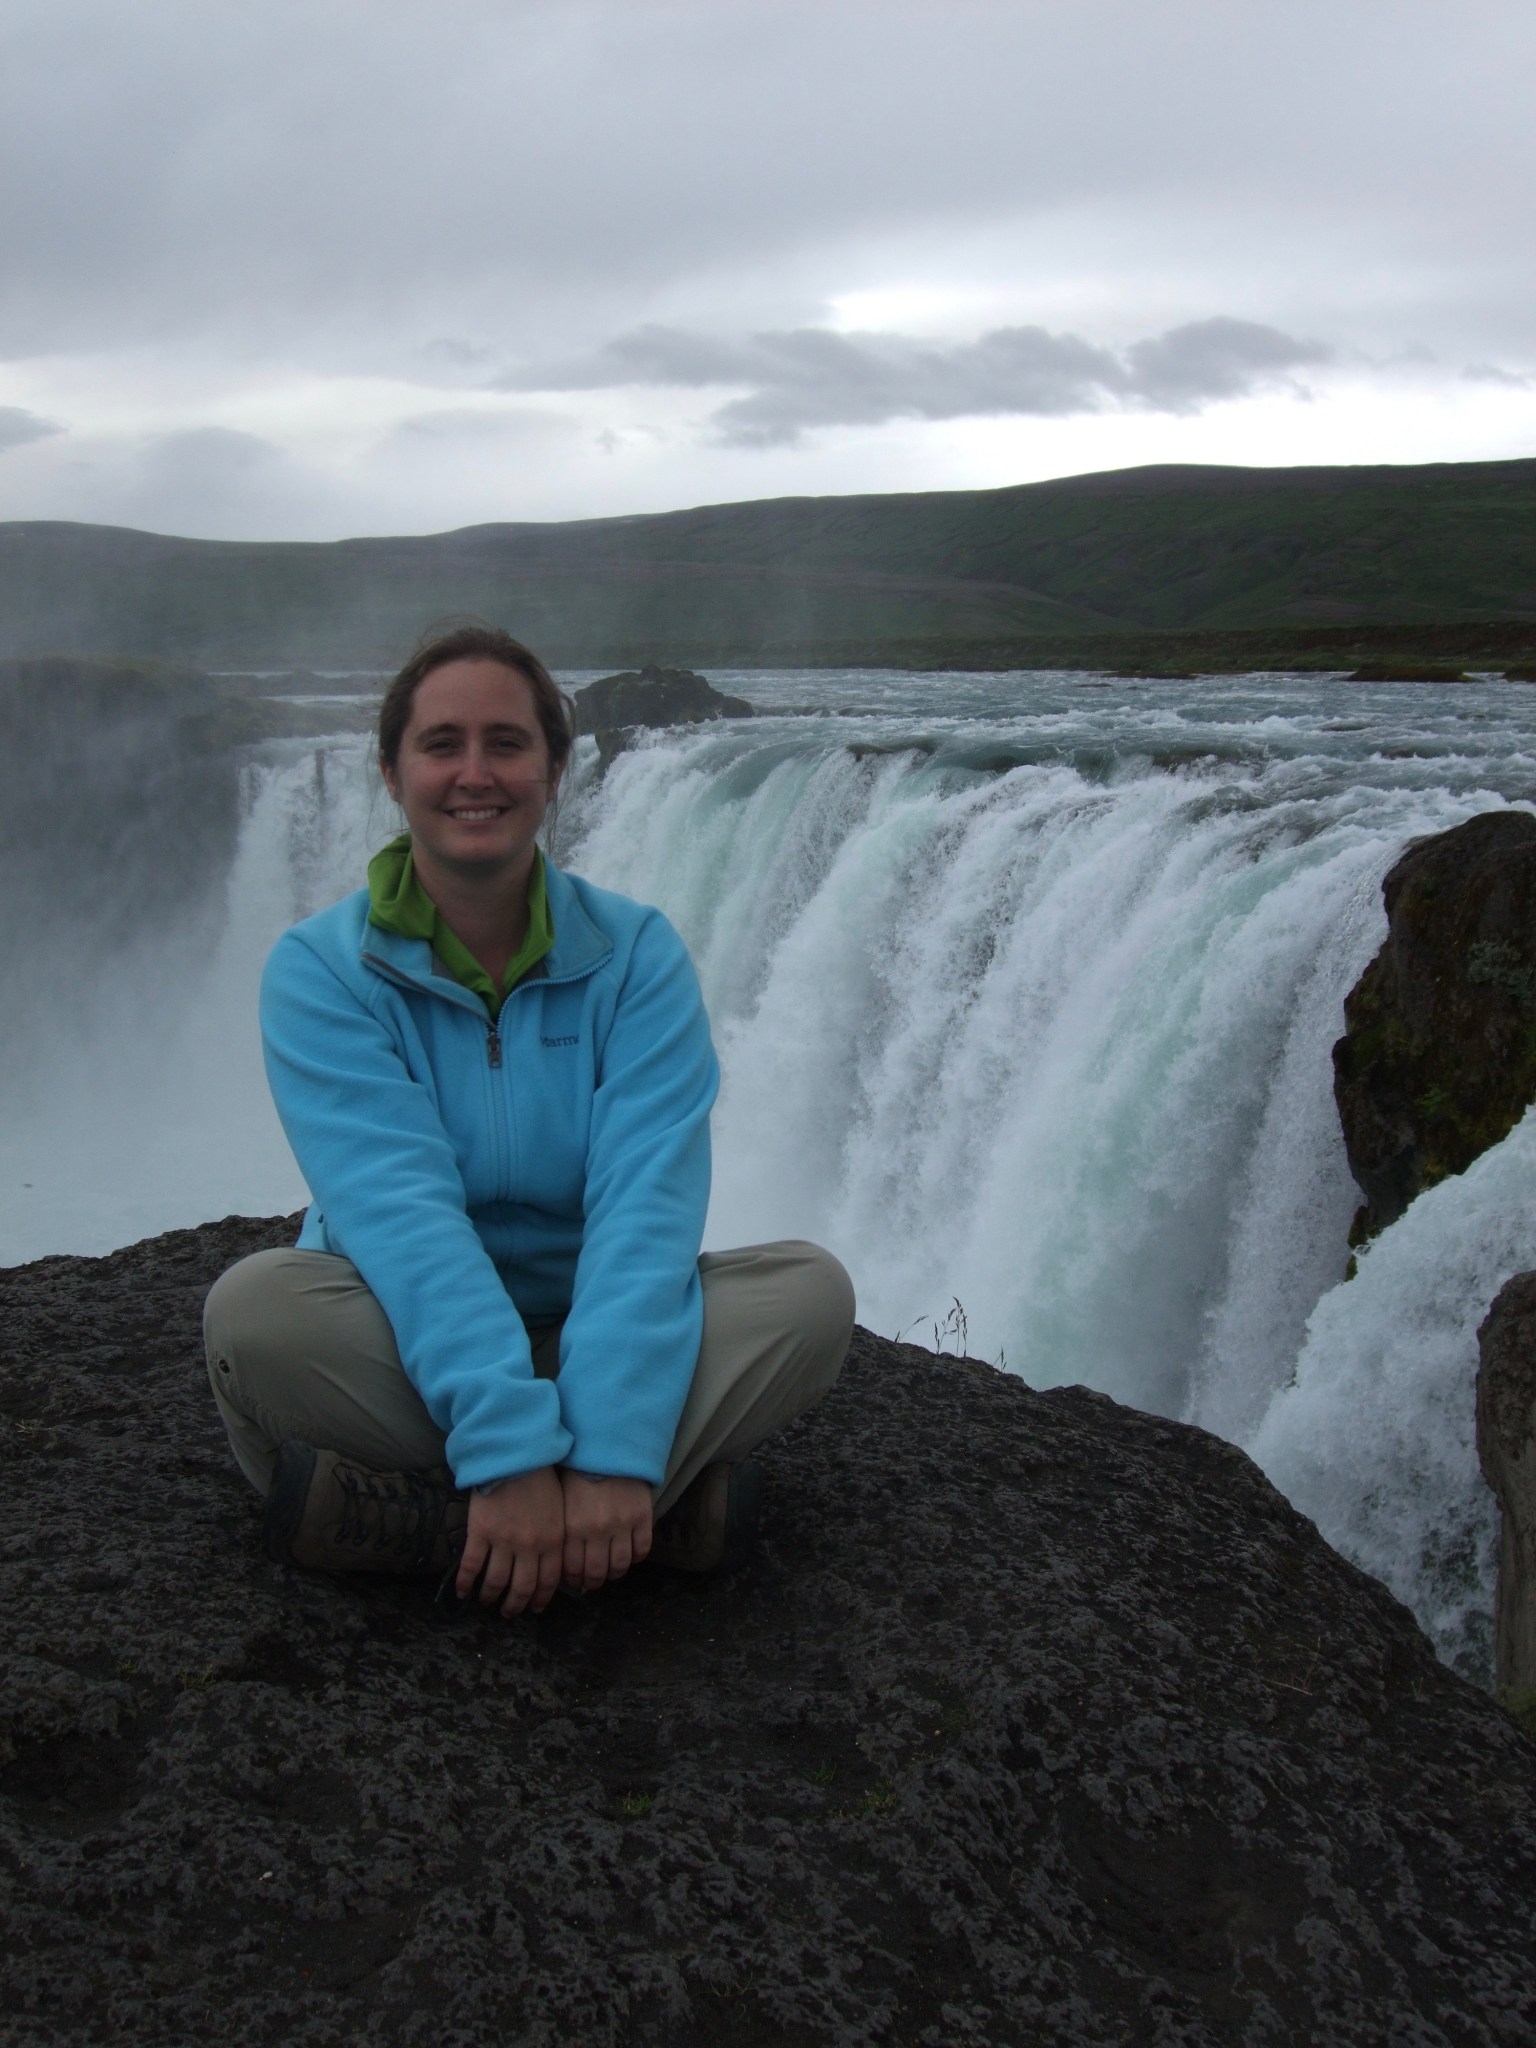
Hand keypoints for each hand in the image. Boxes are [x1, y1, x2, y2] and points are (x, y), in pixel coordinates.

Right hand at [456, 1466, 565, 1615]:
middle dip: (515, 1605)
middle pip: (521, 1587)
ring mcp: (503, 1541)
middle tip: (509, 1613)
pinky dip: (465, 1583)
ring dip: (490, 1597)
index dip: (539, 1598)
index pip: (548, 1582)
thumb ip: (557, 1538)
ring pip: (495, 1581)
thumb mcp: (559, 1510)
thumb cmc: (541, 1479)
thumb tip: (554, 1564)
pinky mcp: (480, 1532)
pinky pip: (471, 1566)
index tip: (533, 1607)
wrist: (515, 1455)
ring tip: (486, 1603)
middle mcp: (529, 1547)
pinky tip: (462, 1592)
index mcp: (553, 1541)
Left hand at [559, 1471, 653, 1592]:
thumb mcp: (561, 1498)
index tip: (573, 1580)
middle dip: (592, 1582)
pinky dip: (636, 1557)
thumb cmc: (579, 1470)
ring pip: (620, 1565)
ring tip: (611, 1571)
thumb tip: (556, 1556)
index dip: (572, 1580)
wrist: (609, 1444)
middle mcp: (596, 1530)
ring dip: (614, 1574)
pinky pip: (642, 1549)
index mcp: (572, 1526)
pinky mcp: (643, 1518)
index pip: (571, 1568)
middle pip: (595, 1572)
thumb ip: (561, 1528)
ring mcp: (622, 1525)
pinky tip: (630, 1554)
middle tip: (592, 1581)